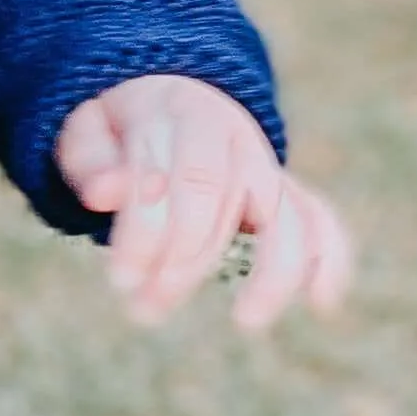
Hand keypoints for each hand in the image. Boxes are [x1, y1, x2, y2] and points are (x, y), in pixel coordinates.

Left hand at [54, 74, 353, 332]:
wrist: (164, 95)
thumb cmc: (117, 127)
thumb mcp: (86, 128)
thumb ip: (91, 159)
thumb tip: (106, 195)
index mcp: (187, 114)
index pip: (183, 179)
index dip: (154, 234)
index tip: (120, 280)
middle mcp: (237, 139)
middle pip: (225, 206)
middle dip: (183, 265)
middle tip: (143, 308)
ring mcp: (266, 169)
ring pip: (289, 217)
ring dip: (271, 274)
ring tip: (246, 320)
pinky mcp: (285, 196)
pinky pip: (320, 223)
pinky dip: (329, 259)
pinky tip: (321, 303)